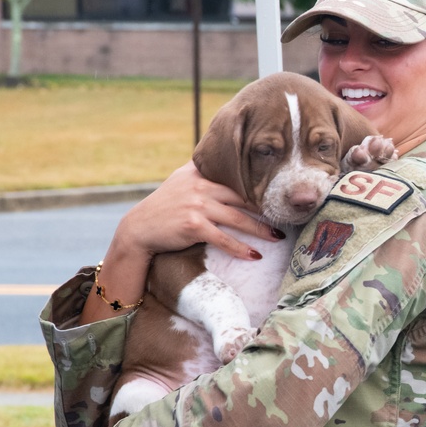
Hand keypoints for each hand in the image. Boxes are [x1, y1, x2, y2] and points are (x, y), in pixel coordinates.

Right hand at [80, 163, 282, 324]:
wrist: (138, 229)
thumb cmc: (164, 208)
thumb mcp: (181, 183)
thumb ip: (203, 175)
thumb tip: (229, 171)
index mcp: (199, 173)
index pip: (235, 177)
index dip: (258, 185)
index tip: (278, 193)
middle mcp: (200, 186)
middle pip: (243, 198)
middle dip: (266, 208)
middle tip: (287, 215)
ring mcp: (197, 206)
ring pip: (238, 218)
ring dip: (261, 230)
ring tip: (278, 237)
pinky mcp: (194, 226)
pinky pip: (224, 239)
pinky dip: (241, 248)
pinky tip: (255, 255)